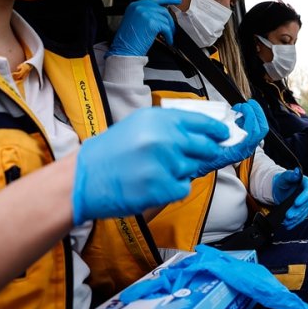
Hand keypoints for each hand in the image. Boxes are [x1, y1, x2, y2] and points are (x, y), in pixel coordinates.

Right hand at [72, 107, 228, 224]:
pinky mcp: (162, 187)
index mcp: (159, 119)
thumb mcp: (139, 126)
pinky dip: (173, 189)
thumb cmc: (109, 153)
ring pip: (194, 169)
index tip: (224, 134)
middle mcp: (164, 138)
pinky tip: (153, 184)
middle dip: (206, 153)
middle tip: (194, 157)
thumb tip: (204, 133)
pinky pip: (183, 188)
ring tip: (156, 171)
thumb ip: (170, 127)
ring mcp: (164, 163)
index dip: (217, 130)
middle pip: (206, 147)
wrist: (83, 178)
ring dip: (182, 172)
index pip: (202, 121)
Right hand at [108, 0, 181, 56]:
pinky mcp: (152, 23)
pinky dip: (169, 36)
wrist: (123, 50)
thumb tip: (160, 15)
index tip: (176, 0)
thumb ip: (145, 14)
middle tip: (173, 28)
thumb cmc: (128, 40)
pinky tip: (168, 40)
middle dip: (170, 19)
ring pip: (165, 19)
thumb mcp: (134, 21)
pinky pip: (166, 28)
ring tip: (168, 36)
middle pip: (162, 9)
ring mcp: (146, 14)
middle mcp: (140, 7)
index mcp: (134, 6)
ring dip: (169, 29)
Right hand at [193, 99, 268, 177]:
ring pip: (259, 128)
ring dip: (254, 114)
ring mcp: (246, 146)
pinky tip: (240, 114)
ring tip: (243, 108)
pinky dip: (249, 118)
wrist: (204, 165)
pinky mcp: (244, 142)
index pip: (253, 132)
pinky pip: (253, 128)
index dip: (251, 116)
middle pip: (261, 128)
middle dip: (256, 112)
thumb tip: (220, 123)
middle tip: (247, 104)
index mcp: (238, 151)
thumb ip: (216, 134)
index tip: (243, 107)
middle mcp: (245, 149)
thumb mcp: (208, 145)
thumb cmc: (205, 157)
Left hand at [272, 168, 307, 227]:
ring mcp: (306, 203)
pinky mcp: (302, 210)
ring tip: (286, 221)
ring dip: (295, 218)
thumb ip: (291, 175)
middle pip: (306, 204)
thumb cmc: (282, 181)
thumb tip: (297, 171)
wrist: (280, 188)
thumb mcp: (285, 177)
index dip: (303, 198)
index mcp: (307, 184)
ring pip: (303, 212)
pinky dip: (295, 222)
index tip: (296, 203)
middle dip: (297, 211)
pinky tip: (288, 225)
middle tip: (288, 215)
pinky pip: (300, 217)